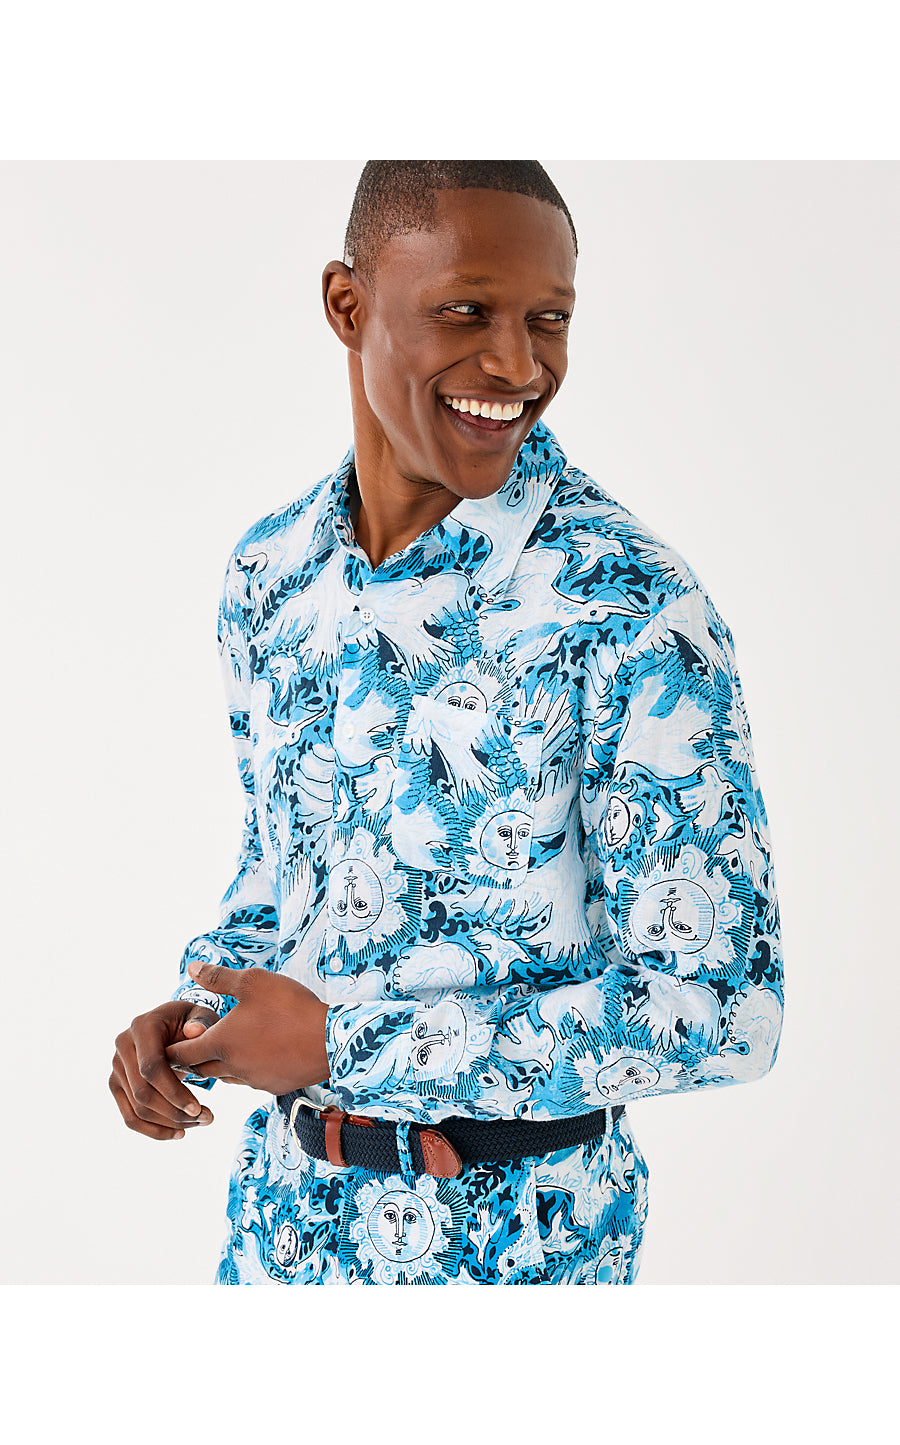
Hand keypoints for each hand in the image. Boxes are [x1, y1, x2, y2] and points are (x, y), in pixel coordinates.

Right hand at [109, 999, 218, 1140]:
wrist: (172, 1024)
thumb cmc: (191, 1021)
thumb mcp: (201, 1015)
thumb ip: (202, 1021)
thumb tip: (195, 1032)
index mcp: (142, 1026)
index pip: (151, 1068)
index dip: (174, 1092)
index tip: (199, 1109)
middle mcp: (123, 1046)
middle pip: (143, 1093)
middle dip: (175, 1112)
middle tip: (207, 1118)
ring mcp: (116, 1066)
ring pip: (137, 1109)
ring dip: (169, 1123)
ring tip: (199, 1123)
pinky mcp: (117, 1084)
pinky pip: (130, 1116)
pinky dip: (153, 1130)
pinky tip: (179, 1133)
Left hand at [164, 961, 330, 1094]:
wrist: (330, 1040)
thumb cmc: (290, 1006)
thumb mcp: (253, 982)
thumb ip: (219, 977)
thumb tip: (192, 967)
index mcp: (221, 1042)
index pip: (182, 1054)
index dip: (173, 1049)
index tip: (166, 1046)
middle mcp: (232, 1067)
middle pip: (200, 1070)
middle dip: (193, 1059)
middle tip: (191, 1048)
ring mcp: (254, 1080)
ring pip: (226, 1077)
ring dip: (220, 1065)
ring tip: (225, 1050)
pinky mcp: (273, 1087)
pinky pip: (251, 1081)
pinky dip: (247, 1070)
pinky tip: (258, 1056)